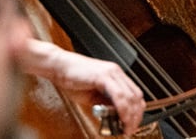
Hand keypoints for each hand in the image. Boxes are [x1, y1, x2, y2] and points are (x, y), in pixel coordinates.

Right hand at [17, 39, 145, 135]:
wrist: (59, 66)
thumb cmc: (72, 79)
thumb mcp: (92, 94)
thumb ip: (105, 102)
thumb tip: (115, 114)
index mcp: (115, 75)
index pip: (135, 94)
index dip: (137, 111)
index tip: (133, 124)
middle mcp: (116, 72)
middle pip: (136, 96)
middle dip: (136, 117)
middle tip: (130, 130)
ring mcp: (110, 72)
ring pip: (130, 96)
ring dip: (130, 116)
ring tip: (125, 128)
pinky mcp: (102, 76)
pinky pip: (118, 94)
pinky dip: (122, 109)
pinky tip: (120, 118)